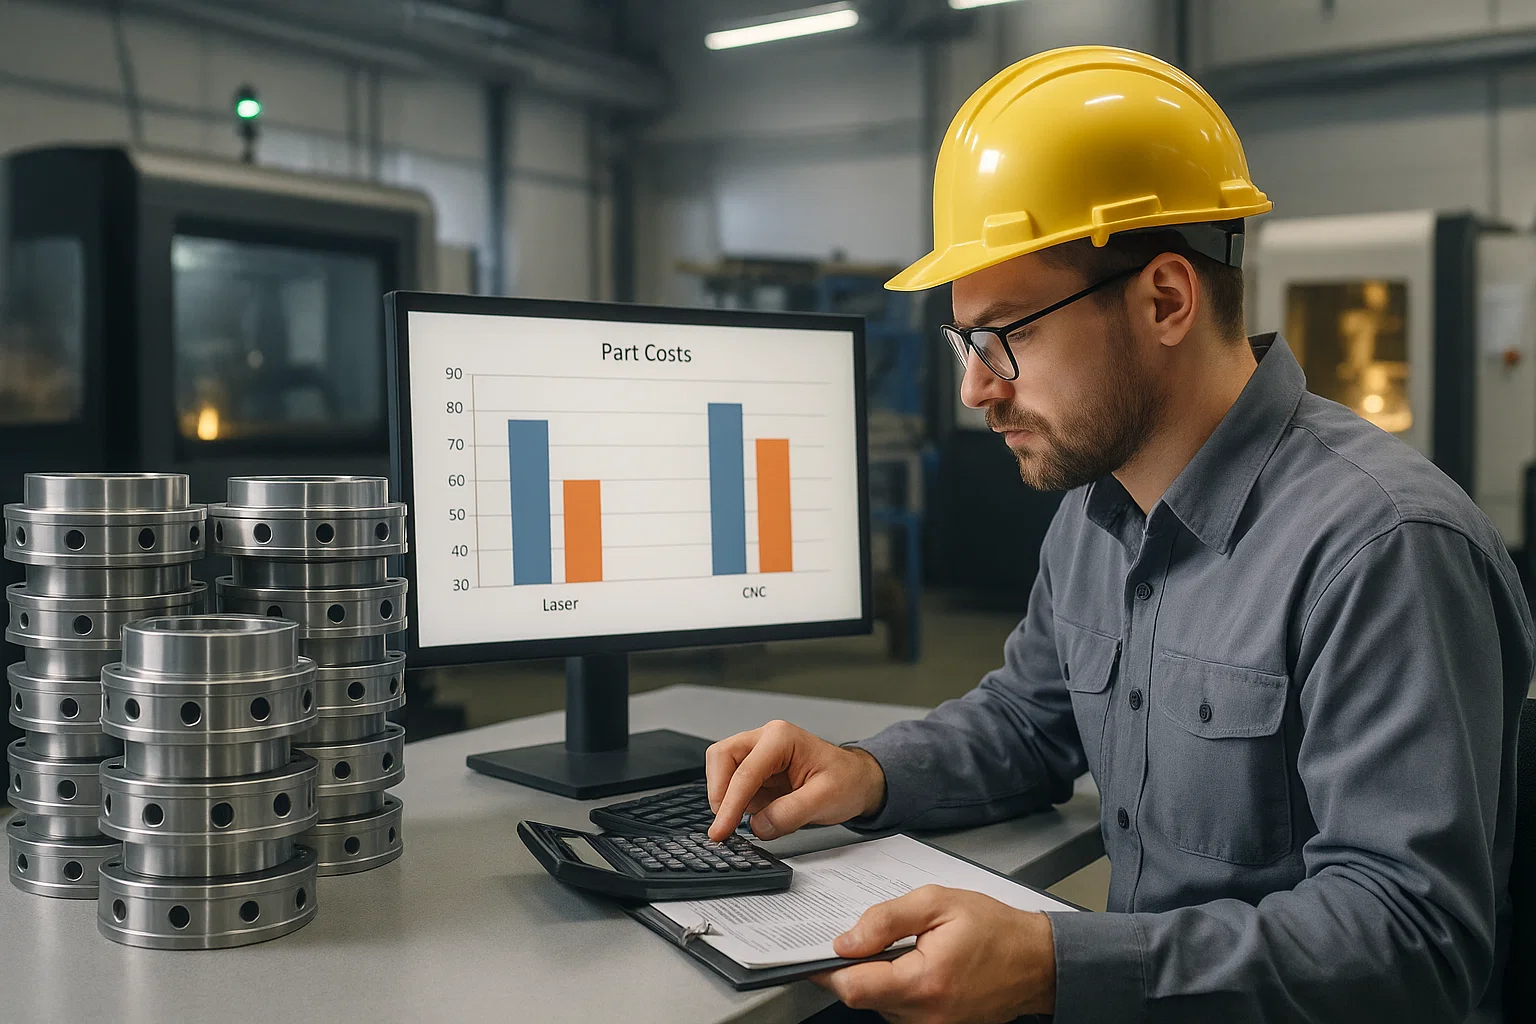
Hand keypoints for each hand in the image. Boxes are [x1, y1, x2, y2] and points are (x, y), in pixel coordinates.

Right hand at [704, 720, 885, 840]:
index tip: (721, 830)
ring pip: (722, 771)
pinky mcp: (757, 772)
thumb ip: (790, 813)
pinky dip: (737, 805)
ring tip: (748, 820)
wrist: (857, 782)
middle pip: (721, 758)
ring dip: (727, 799)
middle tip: (725, 825)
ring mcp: (758, 755)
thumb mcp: (825, 799)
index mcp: (781, 738)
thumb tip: (757, 826)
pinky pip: (734, 786)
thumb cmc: (847, 781)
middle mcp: (765, 740)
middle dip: (719, 793)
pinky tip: (759, 815)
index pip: (745, 772)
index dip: (729, 804)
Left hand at [813, 885, 1056, 1023]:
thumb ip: (887, 919)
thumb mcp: (938, 903)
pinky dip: (894, 985)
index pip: (852, 987)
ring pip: (877, 1003)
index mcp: (923, 982)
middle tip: (863, 936)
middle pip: (861, 997)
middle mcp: (925, 1016)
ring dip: (876, 976)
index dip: (826, 968)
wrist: (1037, 962)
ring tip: (901, 945)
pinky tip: (912, 961)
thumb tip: (847, 940)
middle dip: (854, 967)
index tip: (812, 950)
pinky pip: (898, 1009)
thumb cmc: (996, 930)